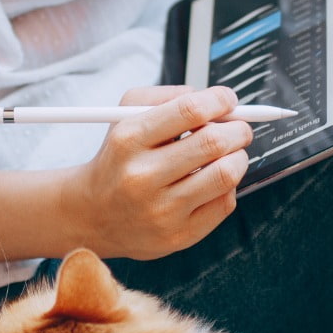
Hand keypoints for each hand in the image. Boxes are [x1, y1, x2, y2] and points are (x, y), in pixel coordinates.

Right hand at [62, 86, 252, 260]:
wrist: (93, 213)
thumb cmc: (120, 157)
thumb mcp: (127, 114)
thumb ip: (169, 96)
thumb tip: (218, 100)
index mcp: (129, 139)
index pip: (190, 110)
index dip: (219, 100)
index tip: (228, 100)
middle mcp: (142, 176)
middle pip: (213, 143)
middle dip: (238, 130)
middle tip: (238, 129)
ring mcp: (161, 210)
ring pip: (226, 175)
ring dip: (238, 158)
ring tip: (230, 154)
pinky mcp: (178, 236)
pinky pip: (225, 204)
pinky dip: (228, 187)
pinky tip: (213, 182)